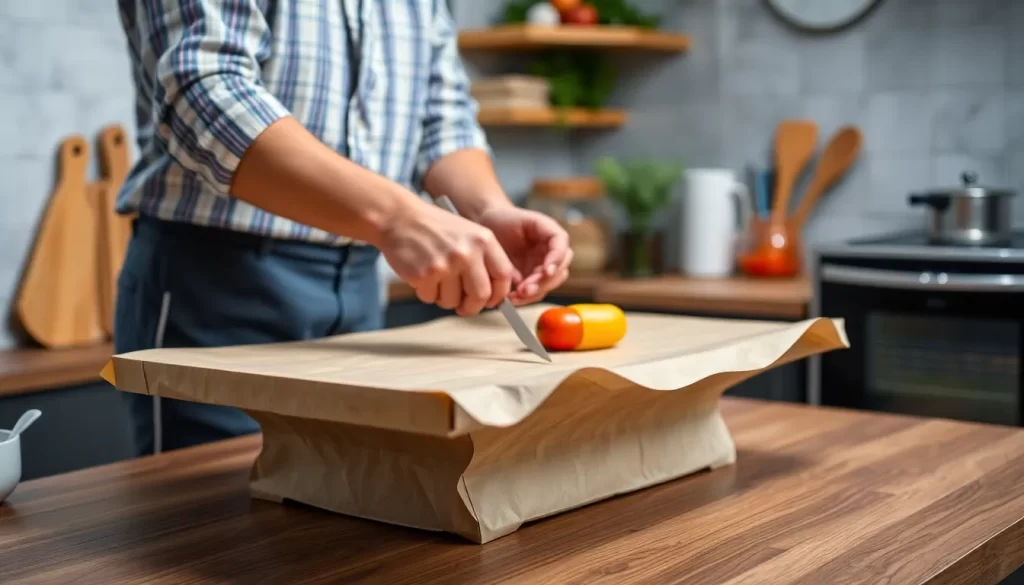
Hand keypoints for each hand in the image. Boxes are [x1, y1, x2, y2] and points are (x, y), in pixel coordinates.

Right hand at [378, 199, 514, 315]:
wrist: (399, 217)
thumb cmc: (433, 228)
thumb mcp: (467, 234)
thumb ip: (482, 260)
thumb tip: (491, 296)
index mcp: (483, 240)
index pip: (503, 275)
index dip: (498, 294)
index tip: (491, 301)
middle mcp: (467, 252)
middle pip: (481, 295)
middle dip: (472, 306)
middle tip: (464, 307)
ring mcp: (446, 264)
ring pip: (453, 301)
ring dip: (445, 299)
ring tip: (436, 281)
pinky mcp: (425, 275)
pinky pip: (431, 298)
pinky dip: (426, 293)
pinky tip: (422, 276)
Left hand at [477, 206, 571, 305]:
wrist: (489, 225)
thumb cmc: (504, 219)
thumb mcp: (520, 219)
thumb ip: (533, 234)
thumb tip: (533, 264)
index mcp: (552, 235)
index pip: (562, 249)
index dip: (557, 261)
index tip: (547, 271)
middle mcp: (552, 254)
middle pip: (559, 272)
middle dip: (544, 282)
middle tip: (526, 288)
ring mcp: (542, 267)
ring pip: (548, 285)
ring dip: (535, 293)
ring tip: (516, 296)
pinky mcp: (531, 279)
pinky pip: (534, 293)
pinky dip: (525, 298)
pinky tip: (512, 299)